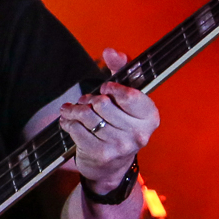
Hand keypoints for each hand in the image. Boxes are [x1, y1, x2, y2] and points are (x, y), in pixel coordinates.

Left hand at [58, 48, 159, 194]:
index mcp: (150, 116)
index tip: (105, 89)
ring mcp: (120, 147)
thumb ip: (122, 70)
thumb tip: (111, 51)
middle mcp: (139, 134)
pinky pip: (76, 130)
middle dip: (88, 99)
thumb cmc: (120, 124)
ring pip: (87, 116)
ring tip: (71, 110)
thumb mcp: (126, 97)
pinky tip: (68, 122)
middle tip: (85, 101)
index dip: (112, 88)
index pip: (128, 95)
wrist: (112, 167)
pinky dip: (68, 123)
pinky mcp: (101, 155)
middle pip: (102, 103)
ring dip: (74, 110)